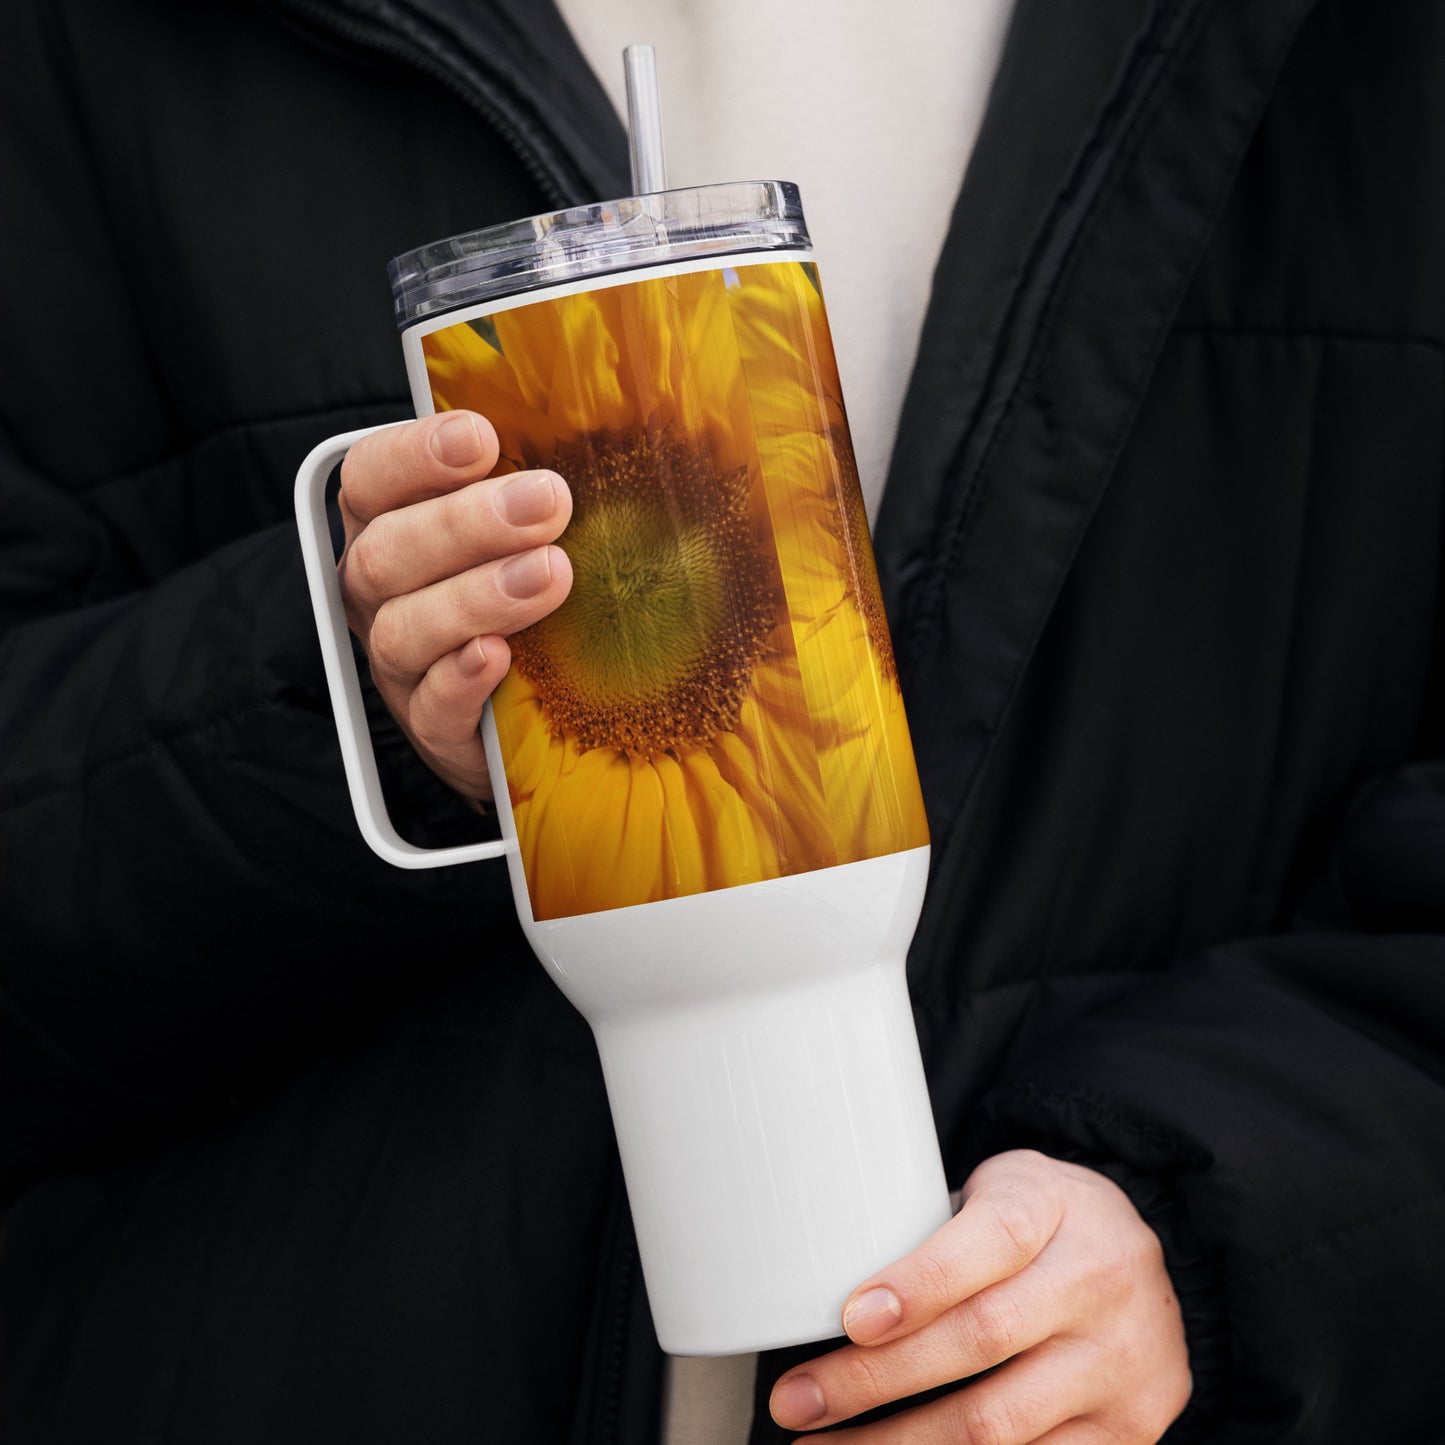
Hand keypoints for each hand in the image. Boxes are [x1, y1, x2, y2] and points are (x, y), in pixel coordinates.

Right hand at [336, 411, 571, 802]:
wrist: (531, 714)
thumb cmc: (527, 596)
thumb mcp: (527, 530)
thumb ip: (535, 484)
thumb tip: (615, 428)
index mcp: (390, 526)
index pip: (370, 476)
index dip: (414, 454)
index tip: (479, 438)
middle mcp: (379, 592)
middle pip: (386, 550)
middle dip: (465, 522)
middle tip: (546, 503)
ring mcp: (400, 664)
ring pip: (403, 628)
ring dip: (475, 596)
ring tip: (548, 575)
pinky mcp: (433, 727)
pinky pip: (431, 705)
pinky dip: (462, 678)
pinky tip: (500, 656)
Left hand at [769, 1150, 1190, 1442]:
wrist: (1142, 1258)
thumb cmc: (1041, 1219)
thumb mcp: (998, 1188)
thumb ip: (935, 1227)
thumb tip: (825, 1285)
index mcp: (1055, 1206)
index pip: (990, 1242)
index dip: (919, 1285)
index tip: (851, 1320)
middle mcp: (1099, 1282)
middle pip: (980, 1340)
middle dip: (874, 1380)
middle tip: (798, 1400)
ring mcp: (1122, 1364)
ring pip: (999, 1424)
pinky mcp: (1131, 1430)